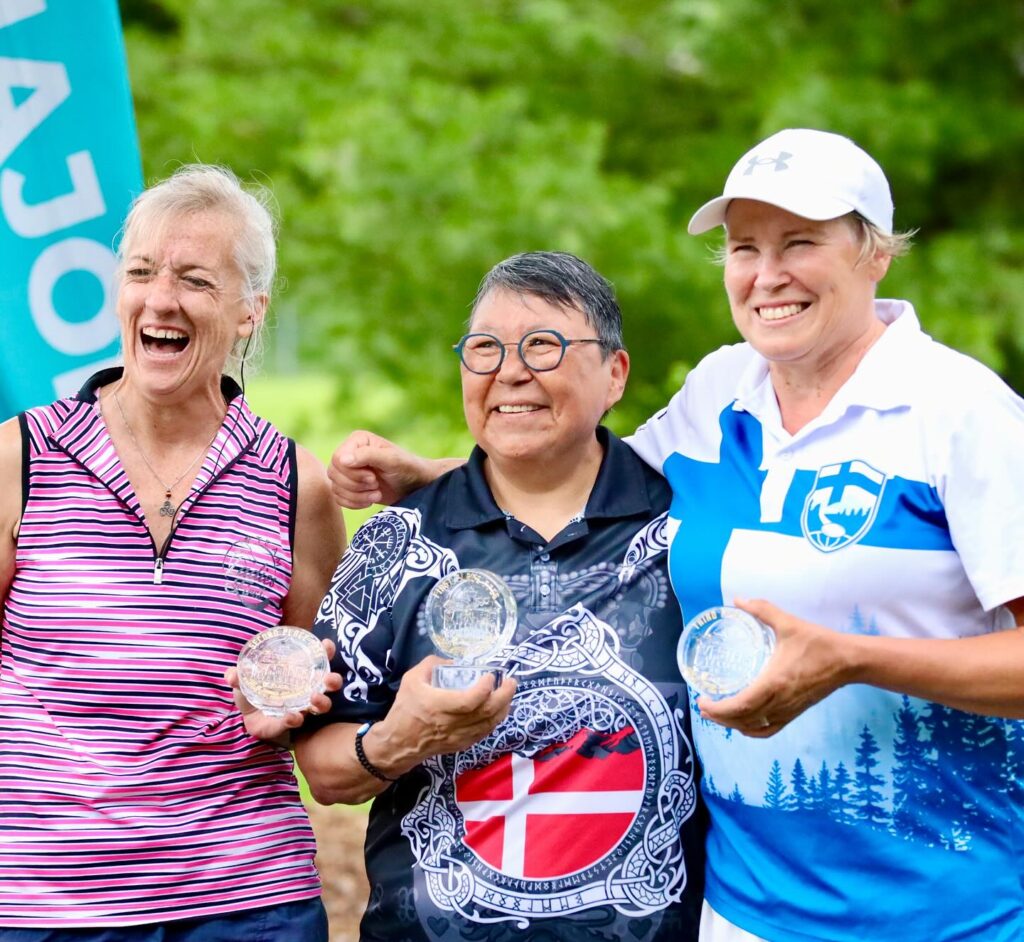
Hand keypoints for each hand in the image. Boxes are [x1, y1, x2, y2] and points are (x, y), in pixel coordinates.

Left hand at [224, 637, 341, 742]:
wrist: (245, 717)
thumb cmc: (253, 691)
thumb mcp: (244, 680)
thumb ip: (238, 676)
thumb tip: (231, 674)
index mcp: (298, 672)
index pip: (318, 659)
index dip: (326, 652)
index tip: (327, 645)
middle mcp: (306, 689)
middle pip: (328, 684)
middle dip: (333, 680)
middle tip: (329, 678)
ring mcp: (301, 707)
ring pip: (321, 706)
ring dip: (322, 702)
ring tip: (314, 698)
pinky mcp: (290, 724)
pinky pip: (297, 722)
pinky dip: (295, 719)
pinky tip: (292, 716)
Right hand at [328, 431, 430, 508]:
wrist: (416, 486)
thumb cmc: (408, 469)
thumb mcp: (392, 461)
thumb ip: (368, 456)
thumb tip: (342, 459)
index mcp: (357, 440)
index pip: (338, 458)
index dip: (353, 473)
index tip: (374, 477)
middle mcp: (349, 452)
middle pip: (333, 473)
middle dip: (356, 485)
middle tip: (376, 485)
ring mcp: (348, 470)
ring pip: (335, 487)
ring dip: (356, 496)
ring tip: (377, 494)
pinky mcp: (349, 486)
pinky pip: (338, 498)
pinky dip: (353, 503)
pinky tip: (370, 501)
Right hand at [365, 655, 516, 775]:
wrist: (398, 743)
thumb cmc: (405, 709)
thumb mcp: (411, 679)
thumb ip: (431, 664)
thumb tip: (453, 661)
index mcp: (438, 706)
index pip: (470, 700)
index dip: (485, 688)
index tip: (490, 675)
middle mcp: (452, 723)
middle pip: (487, 712)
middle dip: (504, 695)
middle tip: (512, 681)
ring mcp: (459, 737)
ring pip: (490, 723)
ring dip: (504, 707)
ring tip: (509, 692)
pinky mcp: (462, 745)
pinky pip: (486, 732)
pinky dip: (496, 719)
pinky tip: (500, 709)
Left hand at [696, 599, 855, 737]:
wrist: (848, 661)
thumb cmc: (818, 643)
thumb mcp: (788, 623)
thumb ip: (762, 610)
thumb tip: (738, 599)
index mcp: (774, 683)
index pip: (740, 706)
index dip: (718, 709)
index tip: (702, 700)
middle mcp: (779, 702)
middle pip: (742, 720)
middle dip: (718, 717)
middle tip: (702, 706)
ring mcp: (788, 711)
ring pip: (754, 728)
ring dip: (732, 724)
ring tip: (717, 714)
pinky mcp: (795, 713)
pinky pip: (769, 730)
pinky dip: (752, 731)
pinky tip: (743, 724)